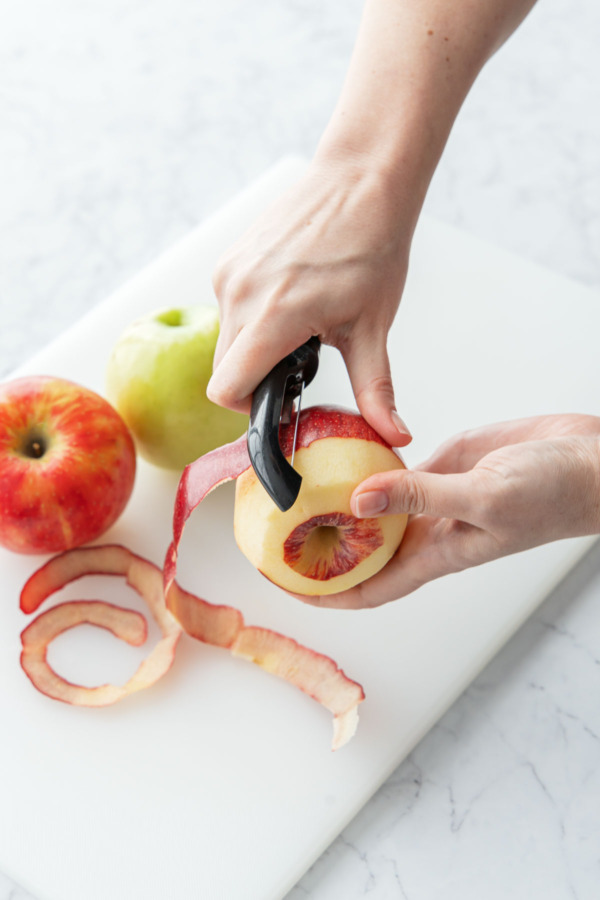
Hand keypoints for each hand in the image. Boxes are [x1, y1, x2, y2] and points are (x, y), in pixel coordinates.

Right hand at [208, 155, 412, 447]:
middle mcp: (240, 293)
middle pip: (225, 368)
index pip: (227, 389)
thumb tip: (395, 435)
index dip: (250, 407)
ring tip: (301, 322)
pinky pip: (229, 306)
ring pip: (226, 337)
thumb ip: (374, 388)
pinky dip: (252, 316)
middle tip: (301, 361)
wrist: (362, 179)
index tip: (281, 399)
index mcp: (274, 316)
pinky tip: (291, 296)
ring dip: (255, 345)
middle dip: (257, 377)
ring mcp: (231, 273)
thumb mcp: (372, 327)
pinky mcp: (230, 258)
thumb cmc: (372, 246)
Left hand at [304, 414, 599, 608]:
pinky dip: (362, 465)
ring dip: (334, 505)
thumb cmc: (554, 493)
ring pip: (371, 509)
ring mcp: (431, 497)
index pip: (368, 588)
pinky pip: (390, 470)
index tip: (280, 585)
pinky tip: (336, 450)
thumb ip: (421, 497)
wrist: (591, 460)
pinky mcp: (441, 465)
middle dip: (315, 548)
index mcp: (437, 553)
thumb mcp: (484, 496)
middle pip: (359, 552)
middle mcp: (427, 530)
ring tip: (288, 491)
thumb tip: (357, 501)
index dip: (323, 595)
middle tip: (268, 530)